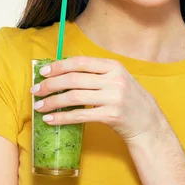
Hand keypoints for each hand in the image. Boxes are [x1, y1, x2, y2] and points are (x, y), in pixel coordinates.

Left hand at [31, 56, 164, 143]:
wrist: (148, 122)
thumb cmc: (128, 99)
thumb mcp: (117, 79)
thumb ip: (96, 73)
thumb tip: (62, 71)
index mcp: (113, 66)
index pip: (80, 62)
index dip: (59, 66)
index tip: (42, 72)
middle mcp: (114, 80)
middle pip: (74, 79)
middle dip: (50, 84)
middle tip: (36, 91)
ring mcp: (114, 98)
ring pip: (74, 97)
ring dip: (52, 102)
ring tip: (39, 107)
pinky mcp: (111, 115)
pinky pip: (80, 115)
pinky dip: (62, 118)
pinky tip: (51, 120)